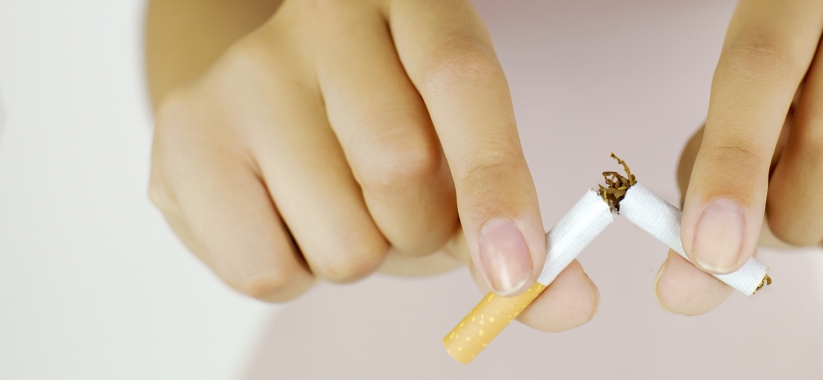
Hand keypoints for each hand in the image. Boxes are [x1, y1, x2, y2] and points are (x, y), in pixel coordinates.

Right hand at [148, 0, 595, 330]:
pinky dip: (296, 278)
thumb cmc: (382, 138)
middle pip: (399, 169)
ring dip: (361, 258)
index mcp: (416, 2)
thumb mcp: (463, 166)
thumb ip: (523, 235)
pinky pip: (266, 272)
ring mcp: (245, 73)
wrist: (272, 111)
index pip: (460, 79)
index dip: (494, 180)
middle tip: (403, 209)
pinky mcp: (184, 135)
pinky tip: (287, 221)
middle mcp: (323, 20)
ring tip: (338, 206)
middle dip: (421, 230)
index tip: (517, 268)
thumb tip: (574, 304)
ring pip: (340, 238)